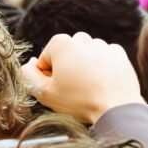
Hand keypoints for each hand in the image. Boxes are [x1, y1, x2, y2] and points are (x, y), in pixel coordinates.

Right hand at [22, 32, 142, 123]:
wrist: (116, 108)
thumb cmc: (79, 101)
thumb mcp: (44, 92)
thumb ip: (28, 75)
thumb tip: (31, 63)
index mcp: (61, 44)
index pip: (46, 59)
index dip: (49, 76)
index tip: (59, 88)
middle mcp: (82, 39)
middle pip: (67, 54)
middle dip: (68, 67)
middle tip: (74, 88)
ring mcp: (102, 46)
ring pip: (87, 54)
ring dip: (86, 67)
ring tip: (91, 87)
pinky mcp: (119, 54)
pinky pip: (105, 58)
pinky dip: (103, 68)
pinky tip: (103, 83)